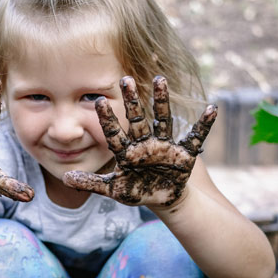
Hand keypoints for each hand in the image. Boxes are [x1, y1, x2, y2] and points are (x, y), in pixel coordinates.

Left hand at [63, 76, 215, 206]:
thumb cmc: (137, 191)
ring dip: (162, 101)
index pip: (114, 132)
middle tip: (124, 78)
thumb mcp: (113, 190)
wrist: (163, 199)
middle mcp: (145, 143)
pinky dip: (205, 124)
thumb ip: (91, 183)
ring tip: (159, 79)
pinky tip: (213, 109)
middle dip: (132, 100)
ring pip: (163, 119)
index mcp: (127, 151)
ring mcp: (165, 145)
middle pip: (137, 118)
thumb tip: (65, 178)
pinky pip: (196, 137)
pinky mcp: (184, 154)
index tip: (98, 101)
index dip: (107, 118)